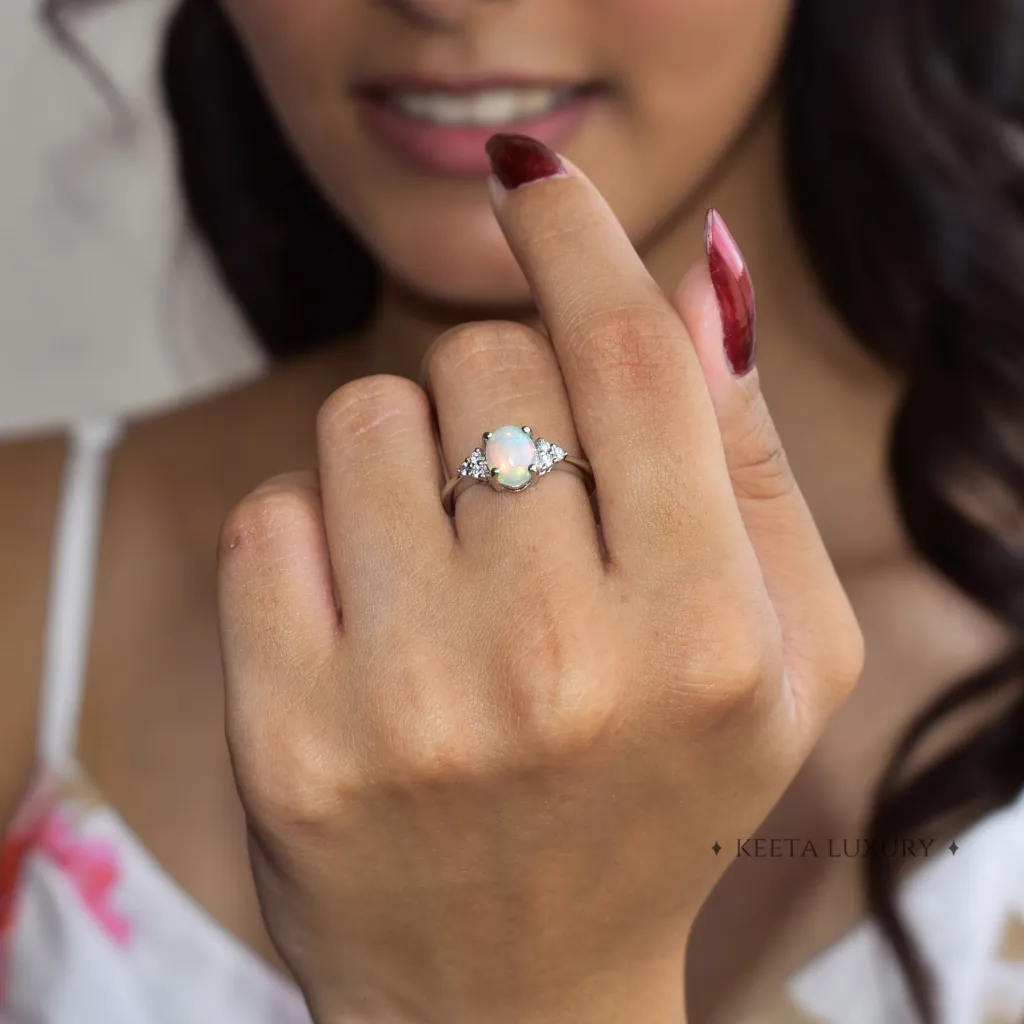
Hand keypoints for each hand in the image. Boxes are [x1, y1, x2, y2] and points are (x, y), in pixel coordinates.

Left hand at [216, 142, 864, 1023]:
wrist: (514, 993)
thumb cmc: (661, 800)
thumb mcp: (779, 655)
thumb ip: (754, 458)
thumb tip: (700, 273)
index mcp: (702, 638)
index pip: (625, 361)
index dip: (577, 236)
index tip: (535, 174)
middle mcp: (556, 668)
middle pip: (484, 368)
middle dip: (498, 398)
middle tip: (517, 503)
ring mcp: (408, 709)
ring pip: (363, 421)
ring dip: (399, 462)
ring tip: (440, 570)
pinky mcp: (287, 745)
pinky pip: (270, 516)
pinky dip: (311, 538)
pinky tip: (359, 626)